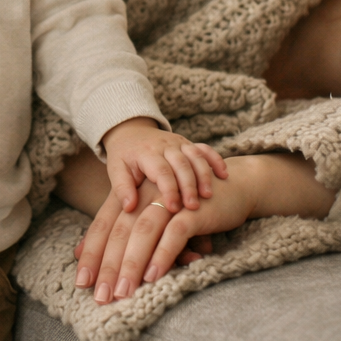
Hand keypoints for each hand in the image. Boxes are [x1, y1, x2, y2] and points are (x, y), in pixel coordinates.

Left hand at [76, 157, 259, 303]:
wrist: (234, 186)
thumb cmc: (192, 208)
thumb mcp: (161, 222)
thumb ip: (138, 239)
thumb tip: (119, 266)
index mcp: (134, 196)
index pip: (105, 225)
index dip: (91, 253)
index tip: (81, 283)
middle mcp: (146, 194)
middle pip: (118, 231)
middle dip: (106, 266)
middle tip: (99, 297)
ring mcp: (169, 199)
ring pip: (143, 232)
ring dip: (131, 264)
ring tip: (121, 292)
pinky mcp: (193, 208)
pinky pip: (174, 232)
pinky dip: (162, 254)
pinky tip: (152, 276)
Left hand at [101, 117, 227, 213]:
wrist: (131, 132)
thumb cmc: (124, 157)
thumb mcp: (116, 170)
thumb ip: (122, 188)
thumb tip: (129, 208)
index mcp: (146, 152)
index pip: (161, 171)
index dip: (168, 189)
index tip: (173, 208)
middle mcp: (165, 144)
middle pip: (181, 164)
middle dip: (189, 185)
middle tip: (193, 206)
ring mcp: (179, 142)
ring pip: (196, 156)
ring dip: (204, 175)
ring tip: (209, 195)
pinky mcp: (188, 143)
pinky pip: (205, 149)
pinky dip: (215, 160)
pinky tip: (224, 175)